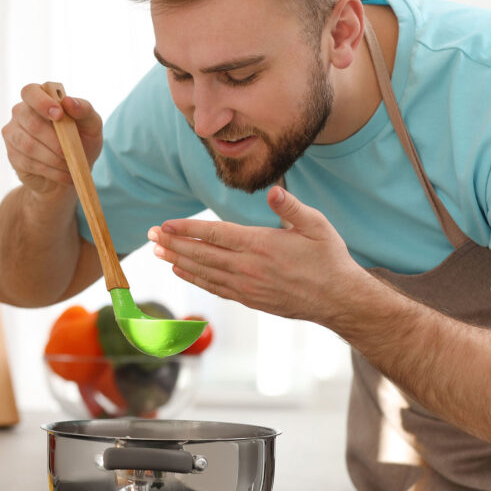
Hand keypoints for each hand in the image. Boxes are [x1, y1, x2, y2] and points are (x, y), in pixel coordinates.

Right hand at [1, 83, 103, 196]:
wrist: (74, 170)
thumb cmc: (83, 140)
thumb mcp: (92, 125)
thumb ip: (84, 109)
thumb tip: (68, 101)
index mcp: (40, 97)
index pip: (30, 92)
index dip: (42, 102)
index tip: (59, 115)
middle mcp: (21, 112)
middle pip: (31, 122)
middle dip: (55, 140)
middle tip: (71, 151)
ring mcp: (13, 134)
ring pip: (28, 145)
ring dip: (54, 158)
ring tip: (70, 165)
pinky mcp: (12, 155)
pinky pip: (28, 162)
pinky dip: (51, 170)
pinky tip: (64, 173)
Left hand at [147, 186, 366, 323]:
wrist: (338, 299)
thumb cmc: (329, 258)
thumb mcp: (317, 225)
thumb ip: (292, 207)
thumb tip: (274, 190)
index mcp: (262, 245)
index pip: (216, 234)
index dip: (187, 228)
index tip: (165, 224)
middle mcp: (249, 267)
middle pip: (202, 254)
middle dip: (173, 243)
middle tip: (151, 235)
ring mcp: (248, 286)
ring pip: (205, 272)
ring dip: (178, 261)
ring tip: (158, 252)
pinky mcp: (250, 300)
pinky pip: (215, 288)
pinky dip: (195, 279)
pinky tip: (182, 272)